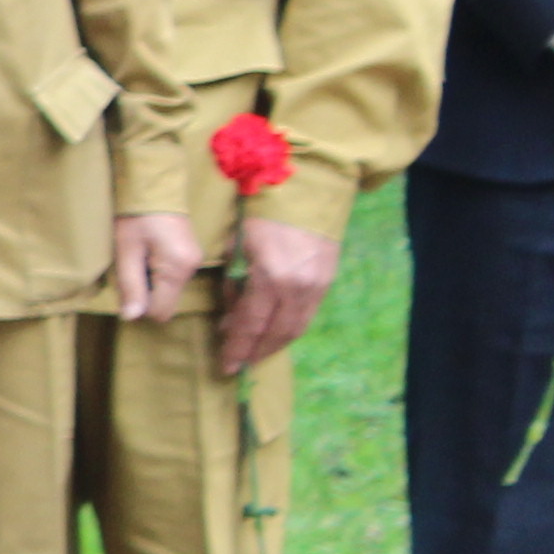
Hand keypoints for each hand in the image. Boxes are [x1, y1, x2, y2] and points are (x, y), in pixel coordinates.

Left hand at [108, 210, 201, 324]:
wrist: (154, 184)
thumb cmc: (135, 215)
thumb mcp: (126, 251)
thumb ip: (131, 285)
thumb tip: (131, 317)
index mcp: (177, 269)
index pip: (161, 311)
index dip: (140, 306)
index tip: (127, 286)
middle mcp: (192, 268)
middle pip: (167, 302)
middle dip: (147, 295)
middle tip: (131, 270)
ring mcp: (194, 261)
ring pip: (170, 290)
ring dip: (151, 282)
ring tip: (138, 258)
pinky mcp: (191, 254)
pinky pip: (173, 277)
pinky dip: (158, 273)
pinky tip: (147, 254)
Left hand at [216, 209, 341, 376]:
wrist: (307, 188)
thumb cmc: (261, 211)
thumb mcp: (237, 246)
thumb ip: (235, 282)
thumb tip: (230, 314)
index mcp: (270, 277)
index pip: (251, 324)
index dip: (237, 347)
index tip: (226, 365)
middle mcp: (297, 287)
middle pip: (275, 334)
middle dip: (255, 352)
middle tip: (237, 364)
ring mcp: (316, 285)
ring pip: (295, 328)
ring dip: (273, 344)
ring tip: (253, 351)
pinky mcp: (327, 280)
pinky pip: (307, 315)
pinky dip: (289, 328)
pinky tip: (273, 331)